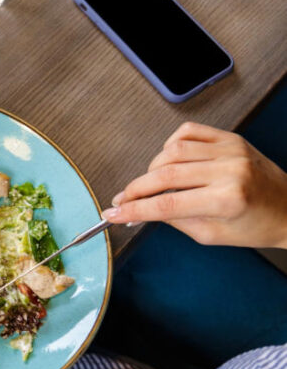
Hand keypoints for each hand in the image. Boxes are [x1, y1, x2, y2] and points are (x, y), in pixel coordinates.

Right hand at [104, 122, 286, 248]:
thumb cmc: (255, 226)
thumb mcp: (210, 234)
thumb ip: (173, 219)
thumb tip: (139, 211)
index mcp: (227, 199)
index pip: (166, 204)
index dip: (134, 209)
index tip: (113, 215)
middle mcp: (229, 170)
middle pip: (164, 175)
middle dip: (135, 189)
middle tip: (121, 201)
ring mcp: (230, 149)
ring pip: (171, 151)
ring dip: (151, 169)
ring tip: (148, 185)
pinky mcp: (231, 138)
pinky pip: (188, 133)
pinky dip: (170, 147)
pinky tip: (169, 161)